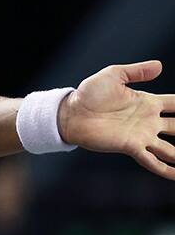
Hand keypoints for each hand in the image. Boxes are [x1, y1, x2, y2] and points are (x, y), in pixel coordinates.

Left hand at [60, 60, 174, 179]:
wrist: (70, 113)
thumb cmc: (89, 93)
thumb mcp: (113, 75)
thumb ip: (137, 71)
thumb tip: (161, 65)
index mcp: (148, 103)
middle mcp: (150, 122)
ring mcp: (143, 136)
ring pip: (173, 149)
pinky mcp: (132, 148)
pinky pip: (154, 161)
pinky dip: (168, 170)